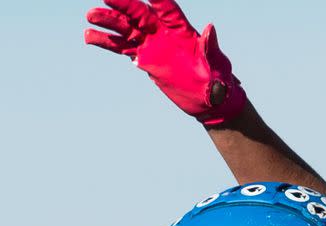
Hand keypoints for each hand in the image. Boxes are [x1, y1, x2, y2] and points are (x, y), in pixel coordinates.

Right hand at [84, 0, 245, 124]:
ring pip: (126, 29)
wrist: (209, 98)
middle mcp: (164, 33)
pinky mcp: (145, 59)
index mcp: (182, 30)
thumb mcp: (217, 62)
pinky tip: (89, 37)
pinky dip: (106, 43)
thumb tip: (210, 28)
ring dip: (109, 23)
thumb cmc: (218, 78)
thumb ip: (210, 46)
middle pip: (140, 14)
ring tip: (90, 16)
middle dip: (123, 5)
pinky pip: (122, 48)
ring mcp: (153, 45)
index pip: (167, 8)